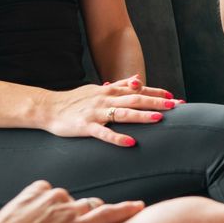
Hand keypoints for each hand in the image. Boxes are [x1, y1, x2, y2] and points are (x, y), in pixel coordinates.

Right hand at [0, 180, 142, 222]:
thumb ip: (4, 218)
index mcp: (36, 190)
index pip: (57, 195)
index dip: (57, 212)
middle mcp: (55, 195)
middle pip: (76, 203)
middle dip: (76, 218)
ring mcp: (68, 210)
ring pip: (92, 209)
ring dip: (94, 221)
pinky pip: (108, 215)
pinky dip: (125, 210)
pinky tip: (140, 208)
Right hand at [40, 75, 180, 146]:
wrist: (48, 107)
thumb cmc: (75, 100)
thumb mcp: (99, 89)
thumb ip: (119, 85)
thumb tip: (137, 80)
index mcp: (110, 91)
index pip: (138, 91)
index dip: (157, 93)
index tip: (175, 97)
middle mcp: (105, 99)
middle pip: (135, 99)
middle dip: (156, 102)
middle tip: (175, 106)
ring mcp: (96, 112)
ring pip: (122, 113)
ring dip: (141, 116)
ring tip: (158, 119)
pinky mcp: (85, 126)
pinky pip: (104, 133)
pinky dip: (118, 138)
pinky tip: (131, 143)